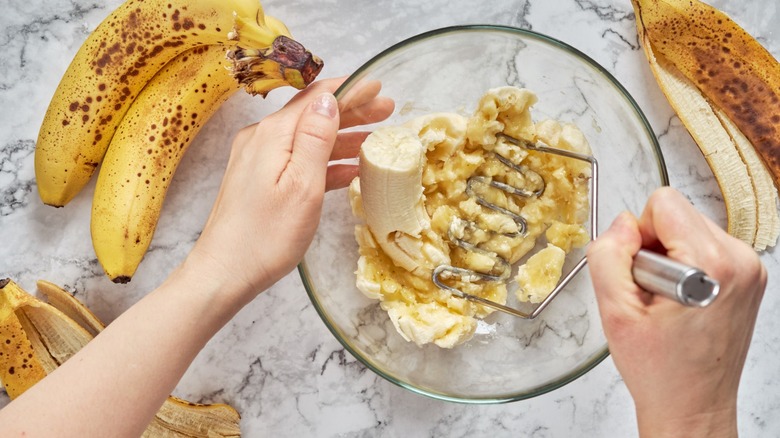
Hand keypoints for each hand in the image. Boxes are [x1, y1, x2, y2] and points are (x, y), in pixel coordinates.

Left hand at [186, 77, 393, 301]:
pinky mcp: (259, 181)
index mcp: (273, 135)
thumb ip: (316, 138)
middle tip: (387, 109)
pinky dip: (326, 162)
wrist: (224, 273)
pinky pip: (299, 161)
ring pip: (308, 139)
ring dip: (342, 136)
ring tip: (376, 138)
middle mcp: (262, 139)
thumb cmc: (266, 236)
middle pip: (313, 115)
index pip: (316, 98)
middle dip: (351, 110)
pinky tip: (350, 170)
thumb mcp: (302, 185)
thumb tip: (328, 99)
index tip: (378, 85)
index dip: (350, 90)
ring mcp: (258, 160)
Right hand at [586, 187, 765, 436]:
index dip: (638, 236)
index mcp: (712, 264)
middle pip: (678, 213)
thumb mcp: (614, 311)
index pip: (664, 203)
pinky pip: (703, 245)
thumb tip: (622, 223)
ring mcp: (750, 268)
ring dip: (669, 257)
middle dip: (654, 247)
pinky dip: (685, 265)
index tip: (641, 275)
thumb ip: (608, 255)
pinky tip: (680, 302)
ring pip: (689, 228)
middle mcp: (741, 260)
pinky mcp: (749, 276)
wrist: (693, 405)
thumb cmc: (661, 370)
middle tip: (652, 294)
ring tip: (667, 302)